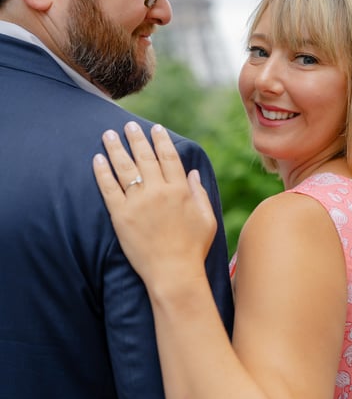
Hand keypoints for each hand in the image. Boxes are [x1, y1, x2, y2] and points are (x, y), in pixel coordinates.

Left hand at [93, 122, 216, 292]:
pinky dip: (102, 172)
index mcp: (179, 190)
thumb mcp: (207, 219)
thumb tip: (193, 173)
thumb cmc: (193, 249)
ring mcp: (138, 202)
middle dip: (136, 138)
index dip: (161, 140)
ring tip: (109, 134)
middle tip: (128, 125)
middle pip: (144, 157)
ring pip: (124, 167)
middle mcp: (158, 191)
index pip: (168, 157)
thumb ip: (199, 193)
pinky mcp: (121, 216)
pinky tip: (97, 159)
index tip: (155, 128)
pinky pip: (109, 188)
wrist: (173, 273)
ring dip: (115, 148)